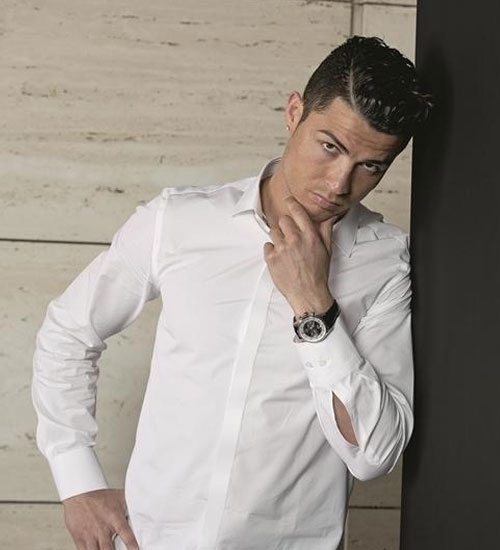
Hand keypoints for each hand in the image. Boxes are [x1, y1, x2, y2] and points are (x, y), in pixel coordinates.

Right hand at [63, 488, 138, 549]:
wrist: (80, 493)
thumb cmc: (101, 496)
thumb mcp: (119, 498)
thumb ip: (131, 506)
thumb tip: (145, 505)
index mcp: (114, 518)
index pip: (125, 533)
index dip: (131, 544)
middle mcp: (102, 528)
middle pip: (108, 549)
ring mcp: (90, 535)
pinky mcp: (80, 539)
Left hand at [263, 197, 334, 316]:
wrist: (308, 294)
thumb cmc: (318, 273)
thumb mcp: (326, 251)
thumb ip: (325, 231)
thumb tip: (328, 217)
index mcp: (310, 236)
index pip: (298, 212)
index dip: (291, 204)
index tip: (288, 201)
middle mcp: (295, 240)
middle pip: (283, 220)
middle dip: (285, 226)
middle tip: (289, 236)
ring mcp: (282, 249)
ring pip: (273, 232)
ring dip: (278, 238)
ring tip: (285, 250)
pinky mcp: (271, 258)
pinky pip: (267, 246)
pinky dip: (271, 251)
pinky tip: (280, 259)